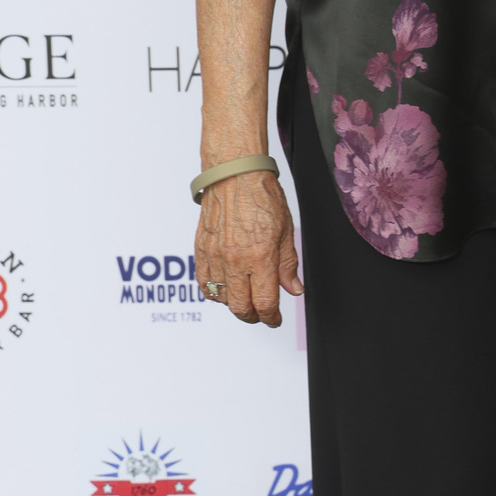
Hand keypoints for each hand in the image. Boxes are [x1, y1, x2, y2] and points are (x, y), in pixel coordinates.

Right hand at [195, 171, 301, 326]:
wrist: (235, 175)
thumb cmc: (262, 198)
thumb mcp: (286, 231)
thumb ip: (288, 265)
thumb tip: (294, 289)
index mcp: (260, 256)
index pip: (265, 302)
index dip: (271, 317)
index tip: (275, 320)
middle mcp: (235, 260)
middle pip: (240, 307)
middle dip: (253, 317)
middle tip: (261, 315)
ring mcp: (215, 256)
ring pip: (221, 298)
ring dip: (235, 304)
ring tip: (246, 298)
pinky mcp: (201, 250)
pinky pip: (203, 283)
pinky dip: (214, 292)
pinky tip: (226, 288)